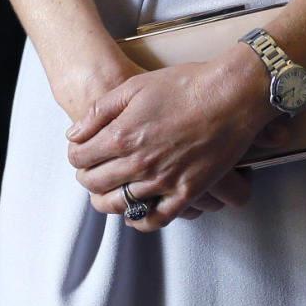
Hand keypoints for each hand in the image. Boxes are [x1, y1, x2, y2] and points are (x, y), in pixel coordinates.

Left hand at [66, 54, 272, 230]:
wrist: (231, 94)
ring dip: (106, 200)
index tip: (80, 152)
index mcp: (122, 136)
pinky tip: (134, 213)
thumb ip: (99, 111)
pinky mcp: (187, 192)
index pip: (80, 157)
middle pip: (95, 183)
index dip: (76, 154)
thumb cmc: (185, 84)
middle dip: (86, 177)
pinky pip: (155, 219)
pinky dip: (139, 220)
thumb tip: (74, 134)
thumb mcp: (134, 85)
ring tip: (105, 194)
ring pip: (119, 204)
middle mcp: (138, 163)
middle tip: (89, 171)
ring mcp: (163, 181)